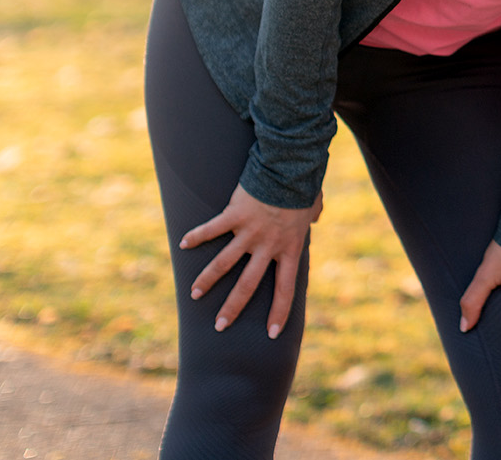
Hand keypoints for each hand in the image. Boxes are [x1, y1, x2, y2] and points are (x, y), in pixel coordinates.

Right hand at [179, 183, 323, 338]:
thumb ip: (313, 215)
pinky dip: (196, 237)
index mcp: (290, 248)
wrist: (290, 166)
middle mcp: (268, 246)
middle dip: (232, 308)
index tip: (272, 334)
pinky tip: (183, 245)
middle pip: (248, 285)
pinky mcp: (234, 215)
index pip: (285, 288)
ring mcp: (250, 232)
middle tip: (220, 326)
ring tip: (194, 295)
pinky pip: (212, 230)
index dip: (279, 312)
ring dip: (207, 281)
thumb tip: (317, 216)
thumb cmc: (303, 185)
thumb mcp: (312, 205)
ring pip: (224, 264)